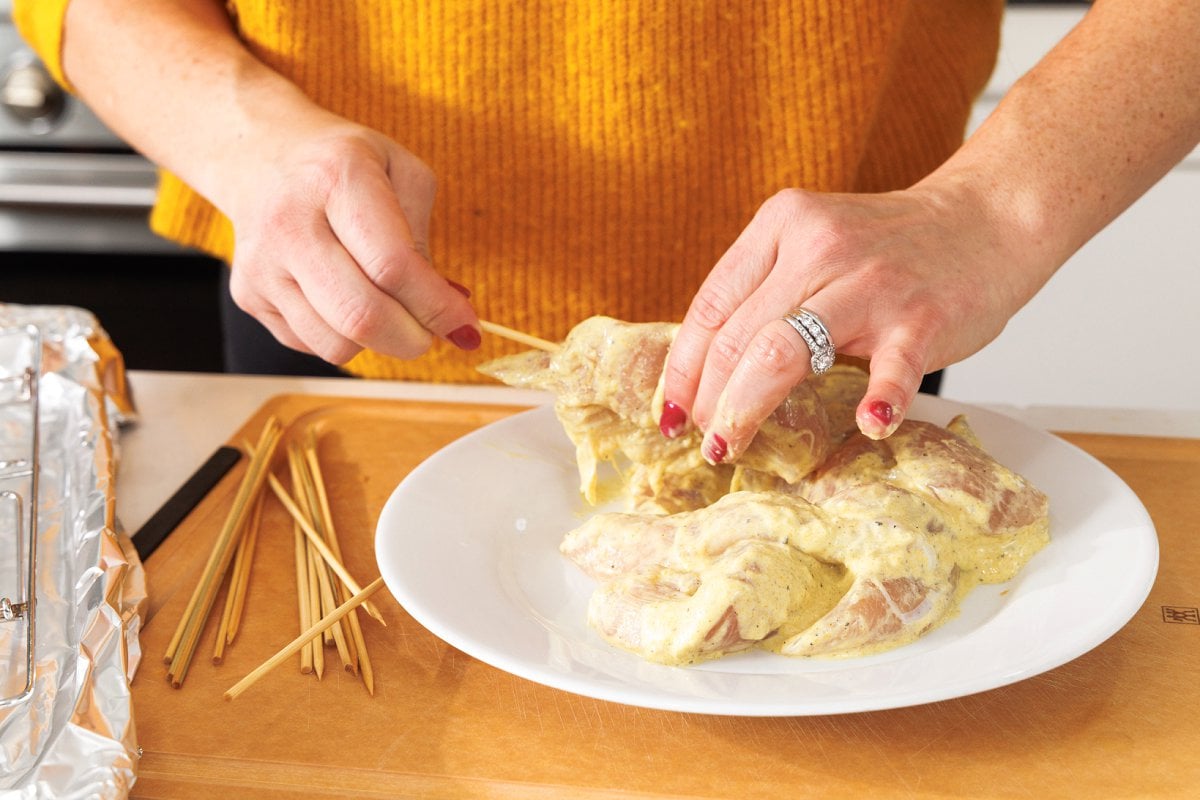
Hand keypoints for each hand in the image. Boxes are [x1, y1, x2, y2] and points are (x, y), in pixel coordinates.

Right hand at [219, 115, 478, 364]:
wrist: (259, 154)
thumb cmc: (341, 165)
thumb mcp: (401, 173)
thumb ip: (425, 241)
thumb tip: (452, 314)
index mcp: (337, 180)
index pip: (393, 266)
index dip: (437, 306)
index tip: (465, 324)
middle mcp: (290, 223)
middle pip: (362, 316)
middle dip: (413, 339)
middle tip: (432, 332)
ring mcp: (262, 264)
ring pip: (336, 343)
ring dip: (378, 341)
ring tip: (387, 308)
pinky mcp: (248, 295)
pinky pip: (311, 345)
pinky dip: (342, 336)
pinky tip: (344, 299)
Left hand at [660, 185, 1036, 460]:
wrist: (986, 218)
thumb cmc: (890, 248)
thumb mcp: (812, 245)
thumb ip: (765, 291)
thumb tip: (704, 371)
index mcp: (780, 225)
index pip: (710, 307)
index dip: (682, 369)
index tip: (670, 412)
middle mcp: (817, 247)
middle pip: (735, 338)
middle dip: (708, 401)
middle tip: (706, 441)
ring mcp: (870, 282)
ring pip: (781, 352)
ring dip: (746, 409)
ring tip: (732, 445)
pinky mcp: (921, 316)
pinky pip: (891, 367)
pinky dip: (877, 400)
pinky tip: (866, 425)